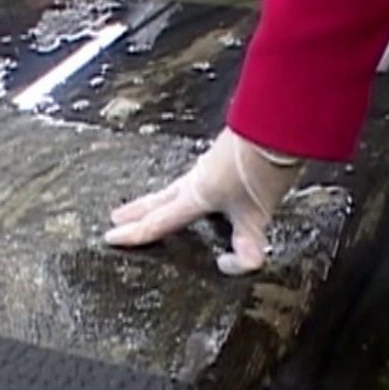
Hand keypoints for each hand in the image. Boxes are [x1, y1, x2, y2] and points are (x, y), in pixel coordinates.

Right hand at [104, 128, 301, 274]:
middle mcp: (197, 179)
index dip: (135, 233)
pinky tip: (200, 183)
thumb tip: (241, 265)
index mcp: (196, 195)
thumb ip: (248, 244)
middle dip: (138, 211)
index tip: (111, 237)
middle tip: (117, 216)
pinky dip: (188, 185)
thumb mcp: (256, 214)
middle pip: (160, 199)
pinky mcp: (224, 155)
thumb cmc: (262, 167)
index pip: (160, 221)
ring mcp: (210, 165)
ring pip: (177, 186)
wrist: (277, 124)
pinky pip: (197, 175)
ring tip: (153, 201)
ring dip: (161, 197)